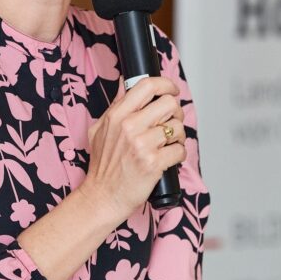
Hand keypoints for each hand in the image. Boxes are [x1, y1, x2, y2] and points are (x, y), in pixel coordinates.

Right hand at [81, 76, 187, 221]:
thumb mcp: (100, 129)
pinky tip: (169, 157)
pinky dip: (179, 154)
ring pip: (177, 127)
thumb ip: (115, 105)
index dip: (166, 84)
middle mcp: (130, 127)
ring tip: (168, 143)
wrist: (102, 196)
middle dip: (176, 112)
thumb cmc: (102, 165)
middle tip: (171, 121)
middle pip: (169, 103)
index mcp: (117, 115)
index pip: (147, 85)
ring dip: (178, 136)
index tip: (171, 90)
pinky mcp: (154, 163)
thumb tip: (124, 83)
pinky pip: (180, 149)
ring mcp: (142, 145)